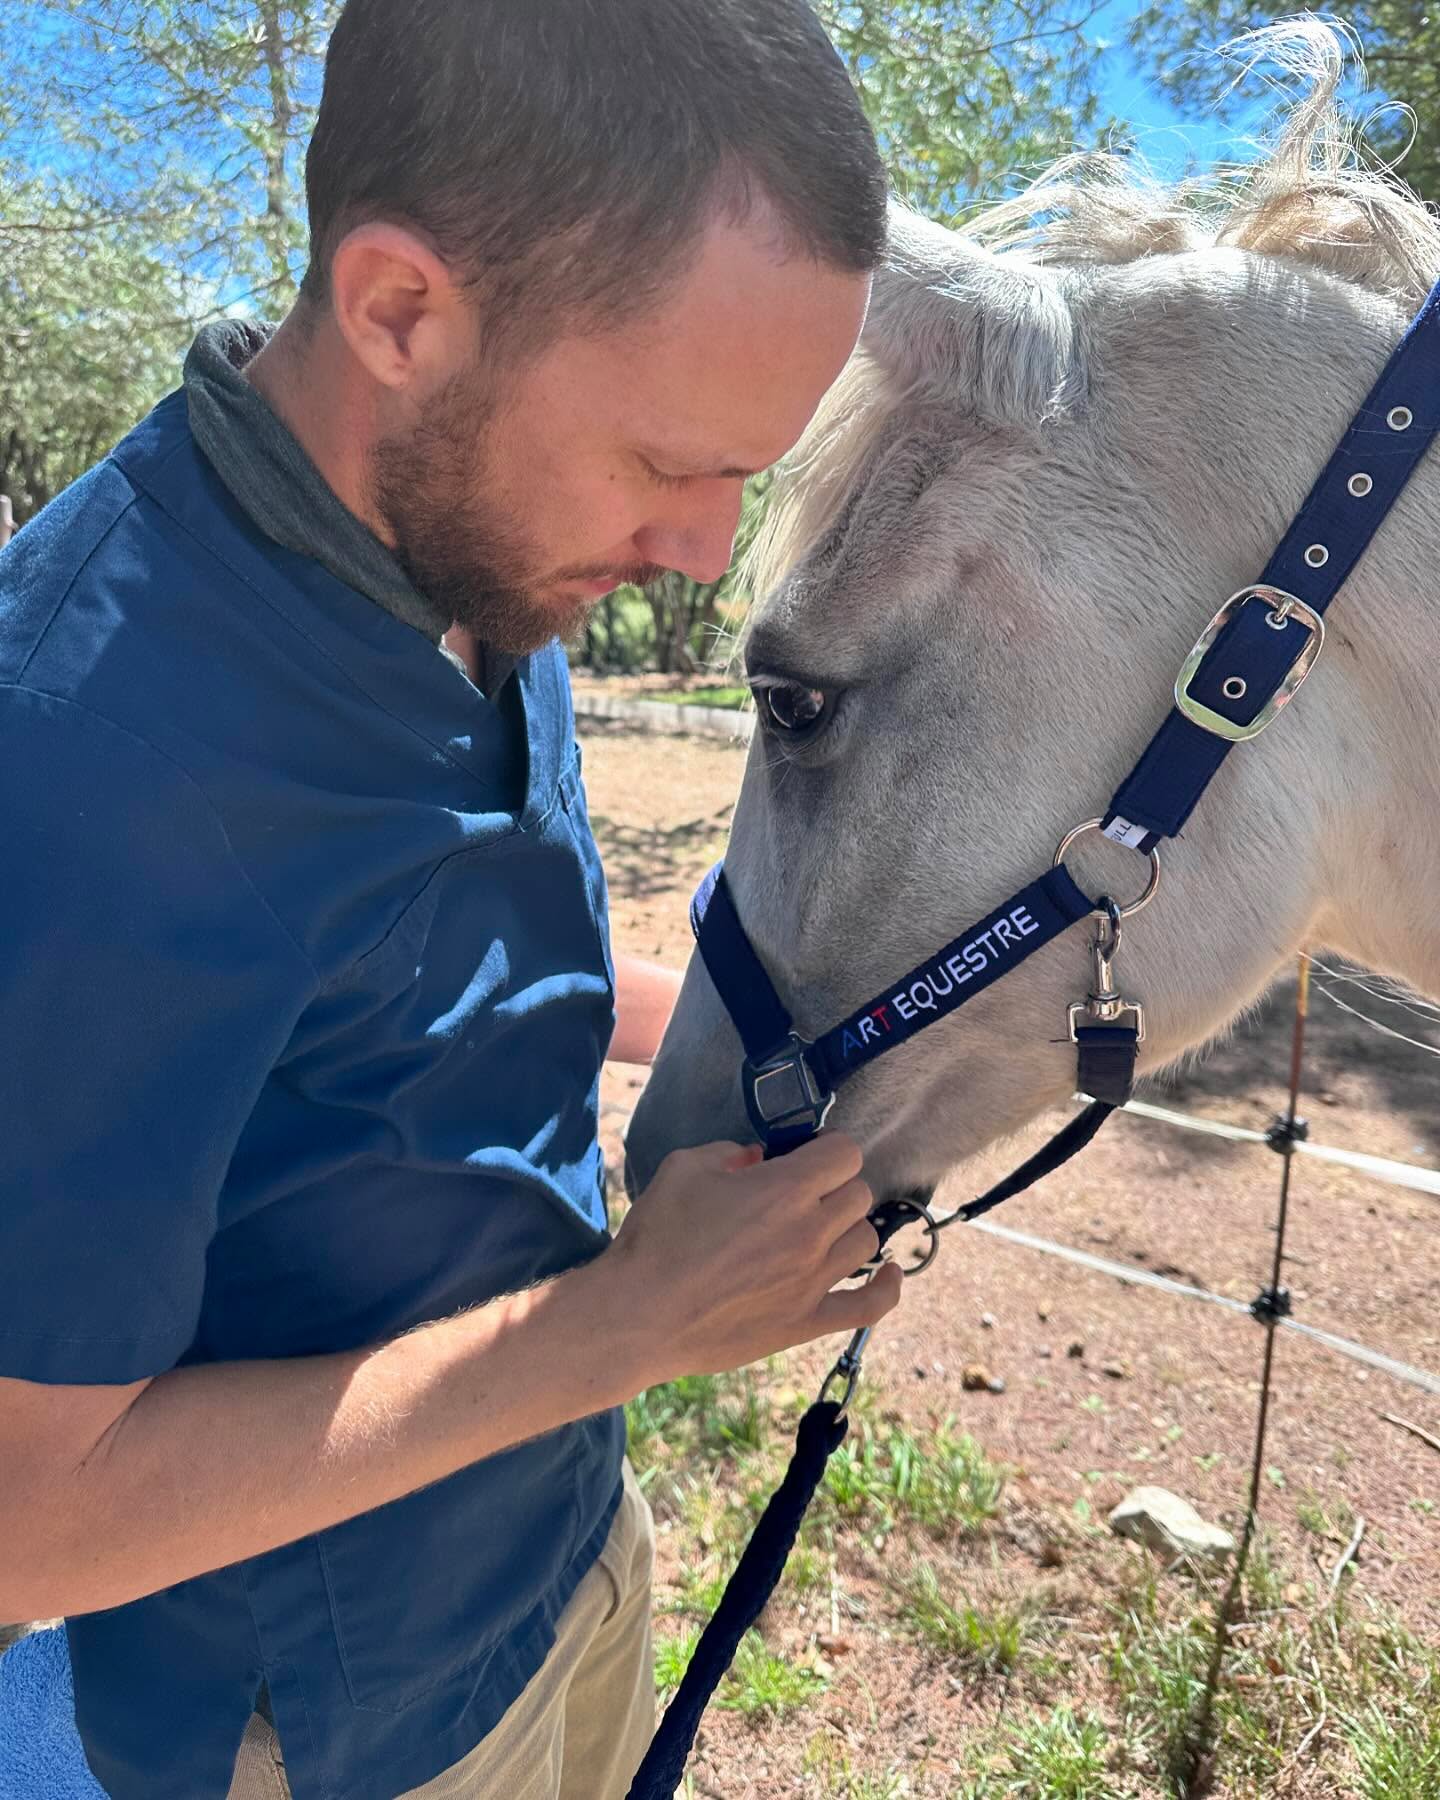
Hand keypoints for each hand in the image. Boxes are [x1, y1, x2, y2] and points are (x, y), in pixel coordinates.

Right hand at [601, 1135, 902, 1384]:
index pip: (844, 1152)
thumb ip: (730, 1153)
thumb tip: (758, 1159)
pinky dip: (887, 1288)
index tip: (806, 1155)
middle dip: (834, 1186)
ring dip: (847, 1228)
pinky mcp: (807, 1321)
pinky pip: (869, 1306)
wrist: (639, 1314)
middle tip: (801, 1195)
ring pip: (866, 1241)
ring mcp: (814, 1281)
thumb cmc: (657, 1236)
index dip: (827, 1148)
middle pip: (858, 1195)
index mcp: (785, 1188)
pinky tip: (891, 1273)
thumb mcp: (685, 1168)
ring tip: (819, 1230)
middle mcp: (811, 1232)